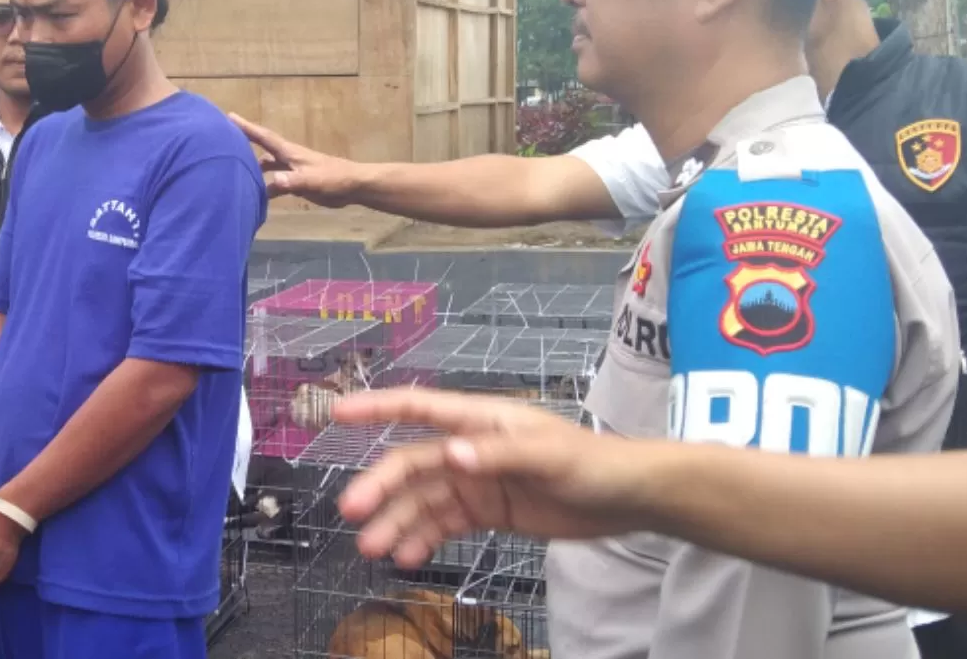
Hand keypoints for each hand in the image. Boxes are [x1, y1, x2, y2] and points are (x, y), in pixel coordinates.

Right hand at [228, 113, 359, 207]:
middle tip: (225, 142)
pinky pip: (276, 183)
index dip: (246, 127)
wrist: (354, 186)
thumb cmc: (334, 179)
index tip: (229, 116)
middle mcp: (288, 158)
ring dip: (254, 168)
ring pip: (268, 167)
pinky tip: (257, 196)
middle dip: (245, 144)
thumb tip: (273, 181)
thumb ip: (293, 182)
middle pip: (262, 150)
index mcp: (289, 153)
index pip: (264, 137)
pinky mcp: (298, 183)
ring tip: (235, 172)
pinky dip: (266, 187)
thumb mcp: (312, 181)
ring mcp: (293, 170)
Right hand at [329, 388, 657, 566]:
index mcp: (480, 420)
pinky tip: (406, 557)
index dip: (377, 408)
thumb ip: (498, 455)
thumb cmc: (592, 463)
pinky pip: (444, 524)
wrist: (628, 499)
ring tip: (373, 549)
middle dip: (380, 487)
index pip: (420, 408)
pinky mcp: (487, 511)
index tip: (337, 414)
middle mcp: (470, 448)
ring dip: (396, 521)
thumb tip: (450, 455)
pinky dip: (422, 538)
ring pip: (422, 500)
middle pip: (413, 464)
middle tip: (353, 514)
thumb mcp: (549, 457)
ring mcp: (476, 481)